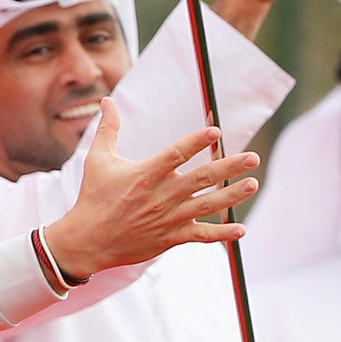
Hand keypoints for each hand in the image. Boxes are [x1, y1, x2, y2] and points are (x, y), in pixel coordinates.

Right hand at [43, 107, 259, 279]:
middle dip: (229, 166)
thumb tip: (107, 100)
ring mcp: (169, 218)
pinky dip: (222, 233)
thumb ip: (108, 129)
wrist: (88, 241)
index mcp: (146, 174)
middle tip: (252, 158)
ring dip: (232, 195)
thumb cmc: (93, 198)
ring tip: (253, 184)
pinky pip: (202, 236)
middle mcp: (162, 195)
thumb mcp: (97, 160)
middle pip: (202, 178)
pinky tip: (242, 228)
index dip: (197, 142)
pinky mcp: (171, 237)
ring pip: (208, 205)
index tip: (216, 131)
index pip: (176, 154)